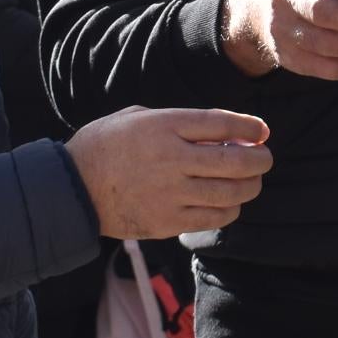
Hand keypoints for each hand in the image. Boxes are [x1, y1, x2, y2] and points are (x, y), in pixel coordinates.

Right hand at [66, 107, 272, 238]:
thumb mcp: (138, 116)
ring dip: (249, 186)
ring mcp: (171, 193)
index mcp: (164, 126)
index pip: (222, 124)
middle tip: (265, 158)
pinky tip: (229, 203)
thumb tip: (221, 132)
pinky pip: (213, 219)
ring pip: (229, 192)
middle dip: (260, 159)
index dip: (250, 127)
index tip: (261, 131)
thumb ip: (178, 122)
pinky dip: (229, 210)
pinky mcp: (167, 222)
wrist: (73, 188)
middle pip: (235, 161)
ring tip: (251, 181)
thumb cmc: (106, 145)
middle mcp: (172, 159)